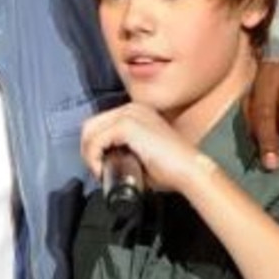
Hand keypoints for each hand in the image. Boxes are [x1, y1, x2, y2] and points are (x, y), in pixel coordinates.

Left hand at [81, 103, 204, 193]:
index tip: (101, 166)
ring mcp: (129, 114)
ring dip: (89, 154)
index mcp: (136, 112)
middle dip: (88, 149)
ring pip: (90, 130)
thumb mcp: (141, 154)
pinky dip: (93, 157)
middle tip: (98, 170)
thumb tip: (106, 162)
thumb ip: (124, 151)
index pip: (101, 123)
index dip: (94, 146)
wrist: (189, 171)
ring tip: (100, 171)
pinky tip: (102, 169)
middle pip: (92, 125)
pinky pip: (96, 140)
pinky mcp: (127, 125)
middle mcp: (132, 108)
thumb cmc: (172, 169)